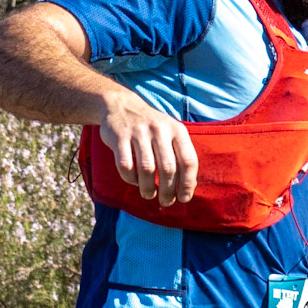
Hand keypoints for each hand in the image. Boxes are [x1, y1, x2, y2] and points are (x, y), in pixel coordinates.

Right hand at [99, 90, 198, 205]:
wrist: (122, 106)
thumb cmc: (152, 128)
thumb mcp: (171, 134)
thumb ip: (180, 156)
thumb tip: (187, 189)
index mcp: (177, 130)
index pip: (188, 161)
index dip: (187, 184)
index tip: (184, 198)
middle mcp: (160, 129)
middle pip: (168, 168)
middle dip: (168, 191)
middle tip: (166, 202)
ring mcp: (138, 132)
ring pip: (146, 169)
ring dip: (148, 188)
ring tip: (149, 194)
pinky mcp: (119, 137)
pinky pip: (125, 166)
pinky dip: (130, 179)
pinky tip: (134, 181)